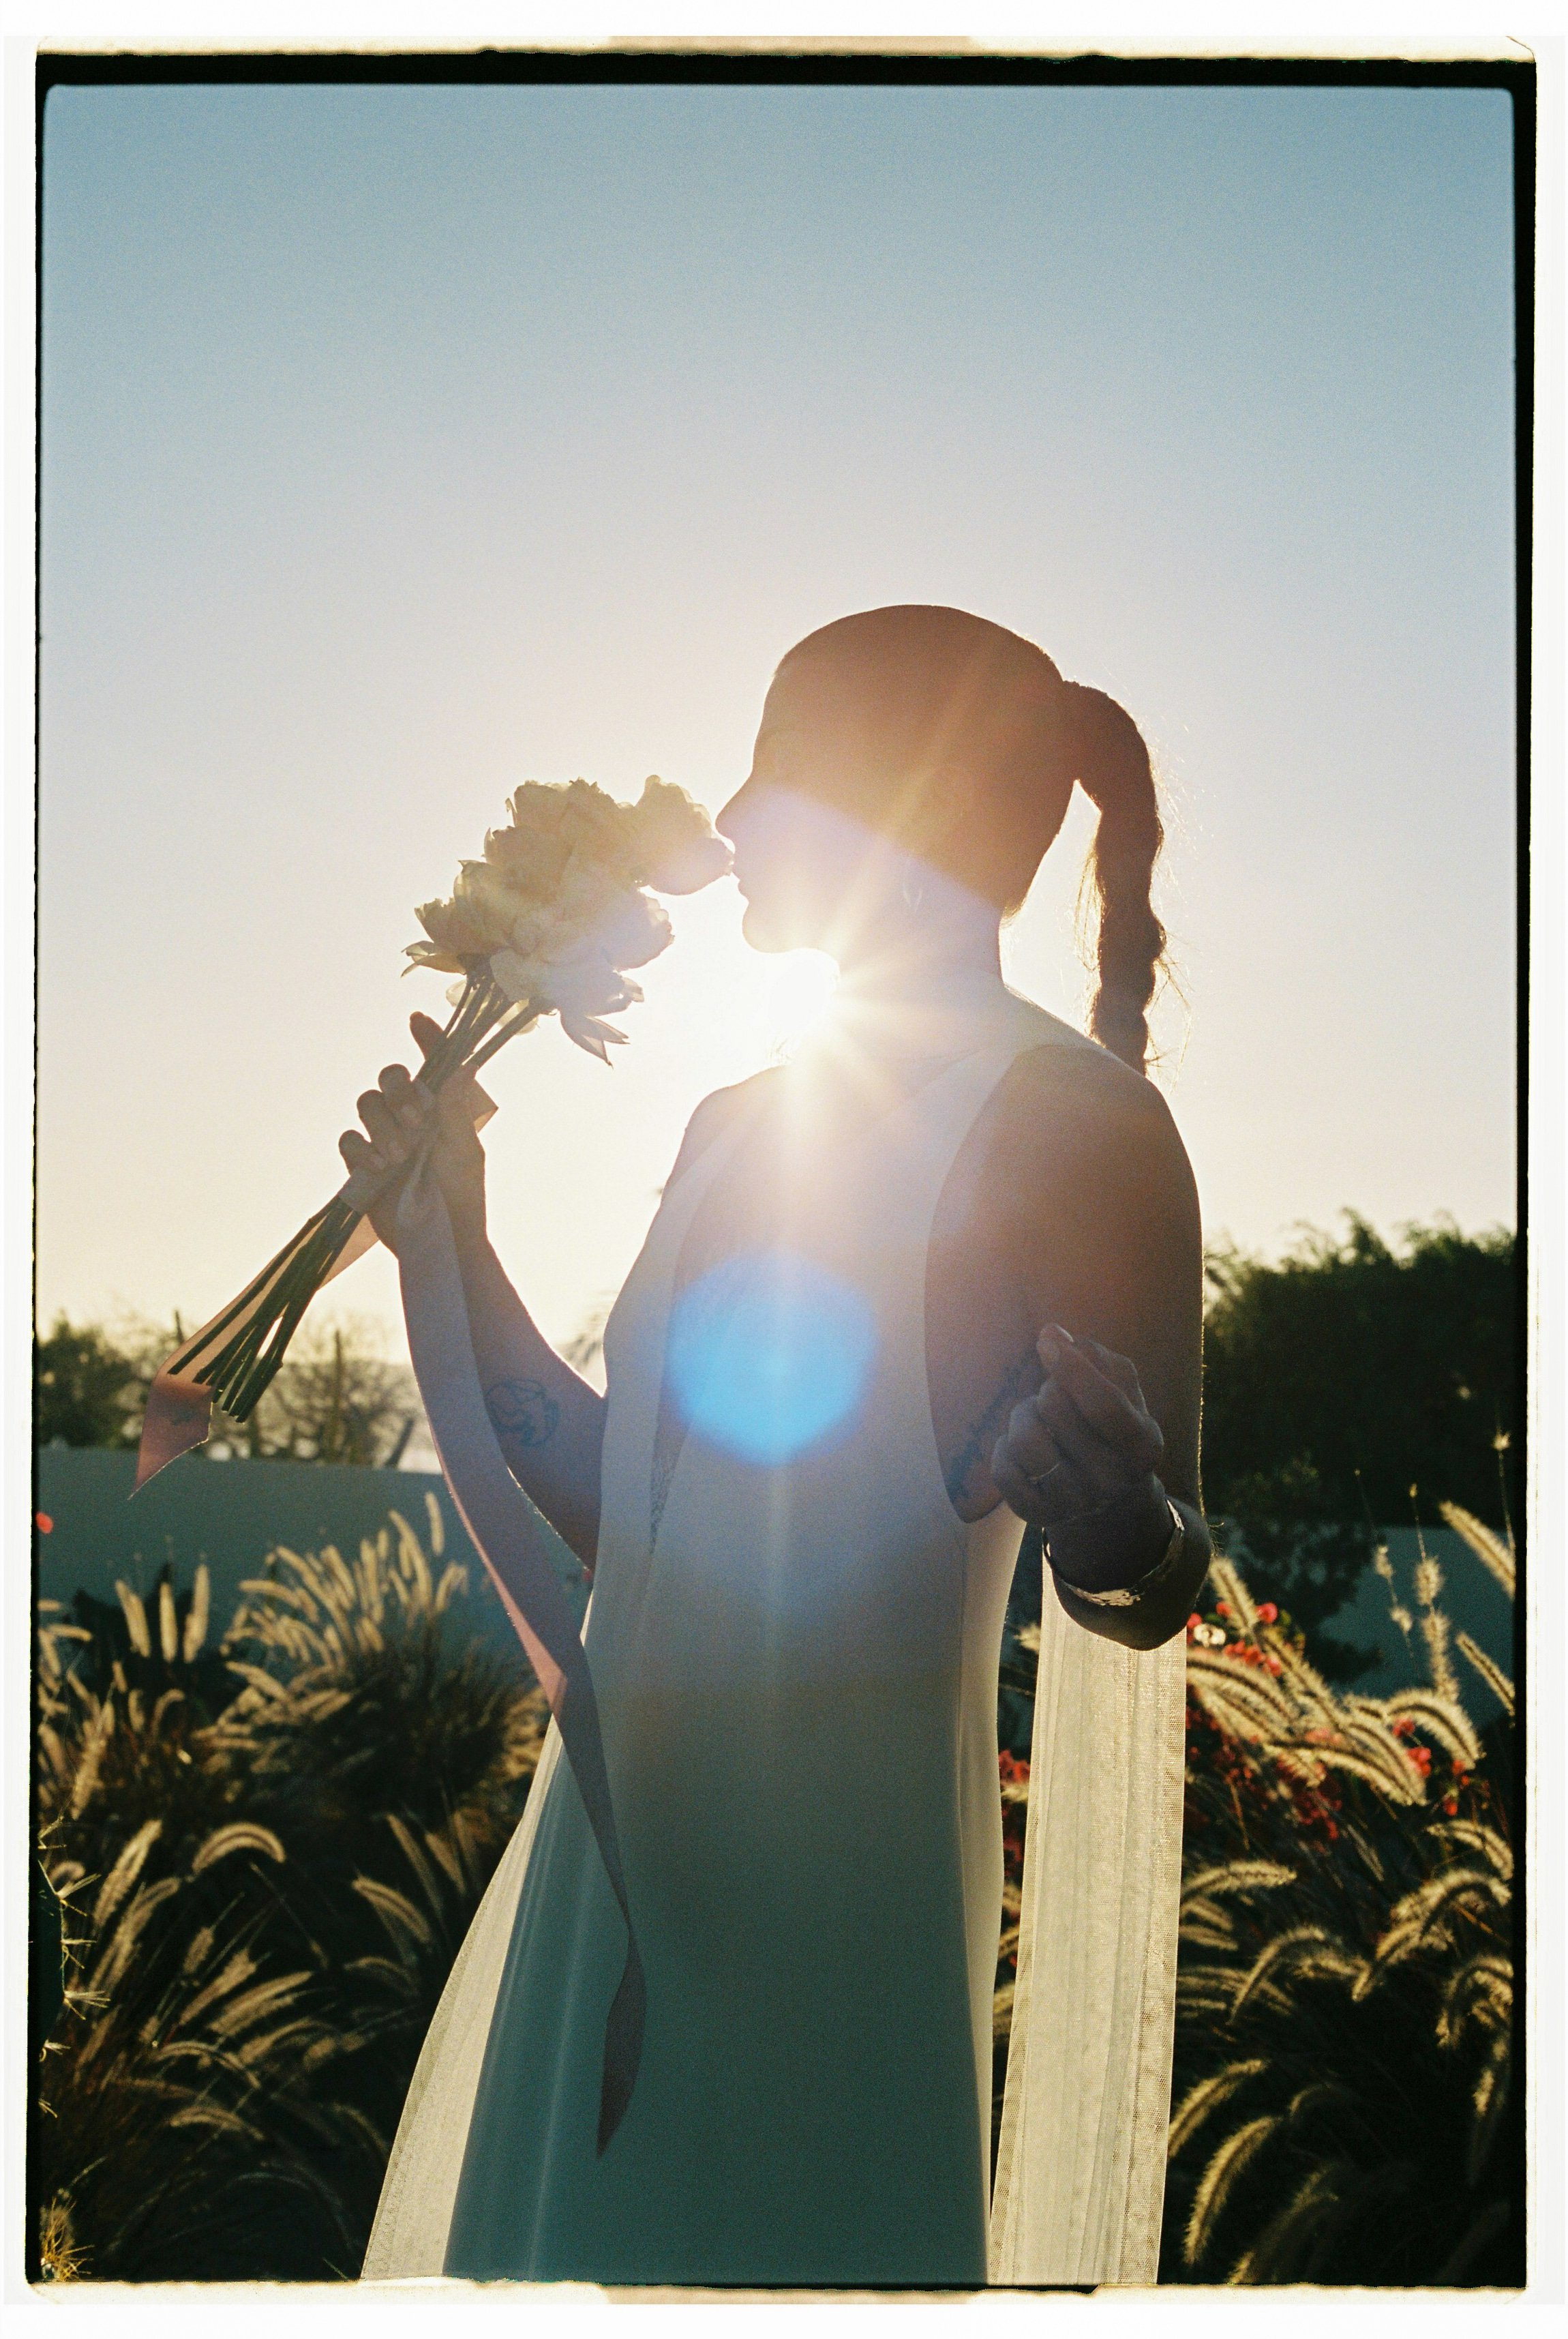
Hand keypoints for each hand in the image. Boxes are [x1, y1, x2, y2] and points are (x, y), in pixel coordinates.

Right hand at [337, 1011, 488, 1255]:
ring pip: (366, 1104)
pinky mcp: (362, 1163)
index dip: (427, 1039)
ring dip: (383, 1125)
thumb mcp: (465, 1151)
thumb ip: (456, 1110)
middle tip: (418, 1123)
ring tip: (401, 1157)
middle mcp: (410, 1116)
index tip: (416, 1020)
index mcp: (441, 1108)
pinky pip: (348, 1139)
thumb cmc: (463, 1197)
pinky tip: (380, 1167)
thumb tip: (463, 1066)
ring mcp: (384, 1138)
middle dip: (399, 1093)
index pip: (433, 1064)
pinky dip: (362, 1149)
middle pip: (389, 1077)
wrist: (440, 1240)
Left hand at [990, 1325, 1173, 1595]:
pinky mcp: (1040, 1516)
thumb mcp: (1121, 1389)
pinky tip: (1021, 1448)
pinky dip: (1004, 1448)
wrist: (1109, 1494)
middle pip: (1055, 1408)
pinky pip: (1003, 1470)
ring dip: (1022, 1416)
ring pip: (1024, 1442)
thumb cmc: (1111, 1424)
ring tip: (1035, 1419)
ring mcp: (1076, 1504)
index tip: (1048, 1339)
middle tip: (1055, 1397)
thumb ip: (1095, 1356)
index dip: (1070, 1365)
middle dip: (1048, 1388)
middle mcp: (1112, 1481)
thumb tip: (1053, 1334)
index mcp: (1143, 1446)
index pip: (1103, 1403)